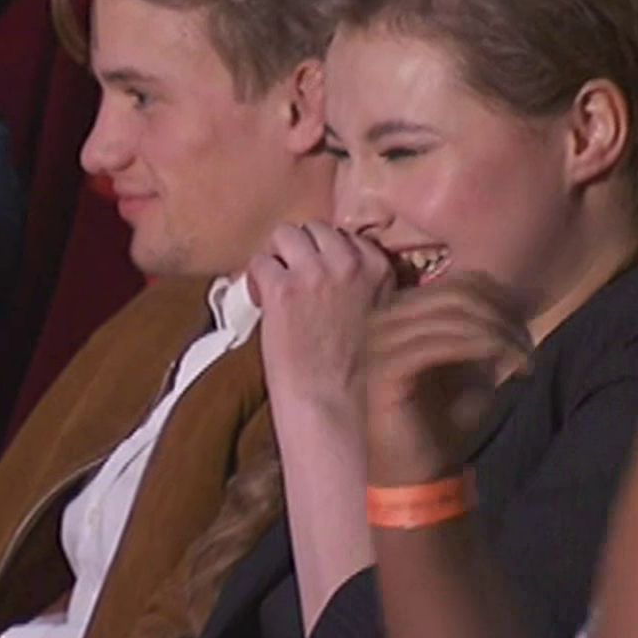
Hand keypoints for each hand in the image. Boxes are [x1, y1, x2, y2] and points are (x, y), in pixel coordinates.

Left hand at [249, 223, 394, 413]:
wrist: (334, 408)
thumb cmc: (356, 374)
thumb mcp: (377, 316)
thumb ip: (361, 284)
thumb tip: (327, 264)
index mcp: (380, 270)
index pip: (348, 237)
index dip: (328, 256)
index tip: (320, 278)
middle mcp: (351, 264)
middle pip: (316, 229)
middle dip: (302, 251)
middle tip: (294, 280)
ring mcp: (316, 273)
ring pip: (286, 234)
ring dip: (278, 257)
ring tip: (277, 287)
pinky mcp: (283, 289)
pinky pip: (260, 262)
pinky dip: (257, 281)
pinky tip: (263, 303)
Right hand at [364, 273, 533, 487]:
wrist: (420, 474)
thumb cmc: (445, 421)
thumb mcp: (474, 365)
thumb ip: (487, 328)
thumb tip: (520, 297)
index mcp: (403, 311)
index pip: (461, 283)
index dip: (503, 302)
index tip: (527, 337)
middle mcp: (384, 317)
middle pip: (458, 294)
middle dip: (503, 319)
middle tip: (528, 351)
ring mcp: (379, 340)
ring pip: (451, 316)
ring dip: (498, 335)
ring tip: (523, 362)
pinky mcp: (384, 368)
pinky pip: (438, 343)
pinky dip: (480, 349)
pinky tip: (505, 368)